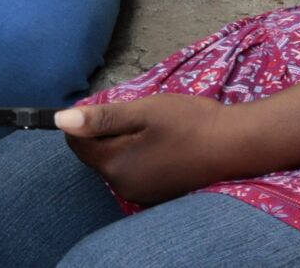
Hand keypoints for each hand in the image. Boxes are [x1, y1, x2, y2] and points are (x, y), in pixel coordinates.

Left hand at [58, 95, 248, 205]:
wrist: (239, 145)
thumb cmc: (190, 123)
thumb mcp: (142, 112)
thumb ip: (100, 118)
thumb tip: (60, 120)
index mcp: (117, 167)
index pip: (77, 143)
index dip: (86, 119)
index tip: (111, 105)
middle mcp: (125, 187)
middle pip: (96, 153)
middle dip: (107, 130)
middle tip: (138, 114)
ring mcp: (144, 194)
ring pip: (116, 160)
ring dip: (124, 140)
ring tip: (154, 127)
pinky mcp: (159, 193)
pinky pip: (135, 169)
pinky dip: (140, 152)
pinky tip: (163, 141)